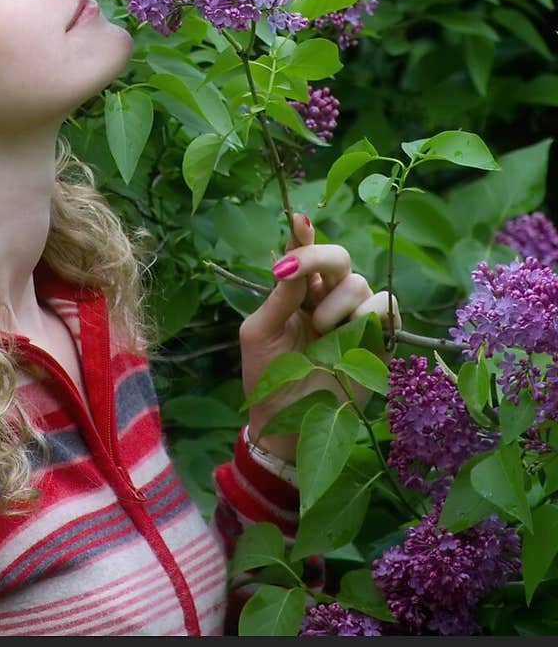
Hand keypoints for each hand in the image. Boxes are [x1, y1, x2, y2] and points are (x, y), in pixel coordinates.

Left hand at [239, 212, 400, 462]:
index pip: (303, 254)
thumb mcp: (261, 333)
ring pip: (358, 282)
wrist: (286, 426)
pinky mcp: (378, 340)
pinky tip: (352, 328)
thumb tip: (288, 257)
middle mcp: (327, 298)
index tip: (298, 219)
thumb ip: (279, 296)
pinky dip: (371, 310)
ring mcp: (354, 318)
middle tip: (298, 274)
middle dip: (319, 258)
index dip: (303, 235)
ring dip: (336, 301)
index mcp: (297, 293)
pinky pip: (386, 306)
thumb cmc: (267, 377)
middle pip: (338, 258)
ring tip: (320, 329)